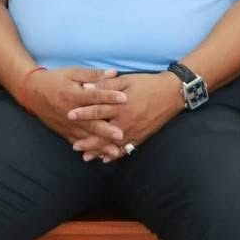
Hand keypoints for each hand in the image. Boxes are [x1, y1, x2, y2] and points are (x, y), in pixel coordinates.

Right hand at [22, 67, 129, 157]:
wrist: (33, 93)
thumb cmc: (55, 80)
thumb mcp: (73, 72)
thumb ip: (94, 75)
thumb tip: (114, 73)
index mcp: (74, 94)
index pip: (94, 96)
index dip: (109, 96)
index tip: (124, 98)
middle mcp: (71, 112)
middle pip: (91, 122)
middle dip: (106, 129)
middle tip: (121, 134)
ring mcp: (67, 124)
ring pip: (86, 136)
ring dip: (101, 145)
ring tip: (115, 151)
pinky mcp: (64, 132)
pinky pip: (78, 142)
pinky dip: (89, 149)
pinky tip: (99, 156)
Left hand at [67, 72, 183, 162]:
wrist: (171, 93)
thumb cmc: (147, 84)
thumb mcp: (126, 80)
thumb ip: (106, 85)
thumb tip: (87, 87)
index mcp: (120, 105)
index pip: (97, 110)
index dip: (82, 113)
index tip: (69, 116)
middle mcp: (125, 121)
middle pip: (102, 133)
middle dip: (88, 140)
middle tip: (74, 146)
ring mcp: (134, 131)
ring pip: (112, 144)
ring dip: (98, 151)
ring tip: (86, 157)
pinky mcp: (141, 137)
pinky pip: (126, 149)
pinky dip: (115, 155)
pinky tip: (106, 159)